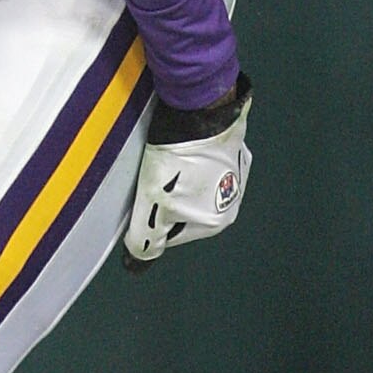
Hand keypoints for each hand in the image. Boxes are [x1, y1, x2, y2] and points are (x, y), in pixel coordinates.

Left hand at [124, 75, 252, 265]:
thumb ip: (145, 237)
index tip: (143, 196)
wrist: (201, 109)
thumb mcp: (152, 203)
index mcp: (217, 221)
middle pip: (183, 207)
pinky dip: (188, 155)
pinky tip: (177, 144)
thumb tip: (137, 264)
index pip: (171, 232)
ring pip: (192, 183)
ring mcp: (235, 172)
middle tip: (151, 174)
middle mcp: (232, 200)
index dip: (150, 216)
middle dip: (164, 195)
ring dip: (175, 174)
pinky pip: (202, 160)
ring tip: (163, 156)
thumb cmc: (178, 159)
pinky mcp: (232, 147)